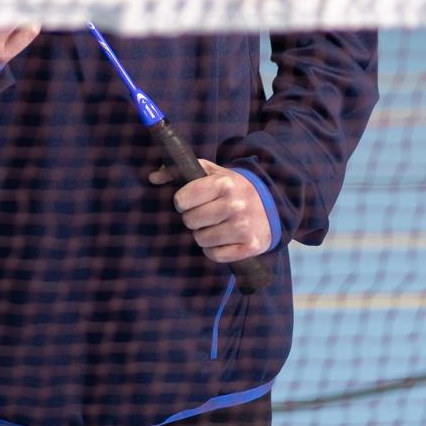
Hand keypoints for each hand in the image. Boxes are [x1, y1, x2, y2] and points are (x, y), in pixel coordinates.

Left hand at [148, 159, 272, 264]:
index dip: (182, 202)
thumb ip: (181, 170)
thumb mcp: (211, 172)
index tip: (190, 202)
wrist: (271, 205)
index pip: (182, 200)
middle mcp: (235, 204)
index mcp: (224, 183)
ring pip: (202, 240)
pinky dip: (214, 250)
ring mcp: (244, 227)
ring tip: (214, 226)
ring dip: (203, 236)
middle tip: (204, 215)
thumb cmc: (233, 188)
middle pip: (190, 221)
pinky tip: (223, 240)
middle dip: (193, 220)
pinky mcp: (250, 246)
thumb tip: (153, 177)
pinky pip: (215, 255)